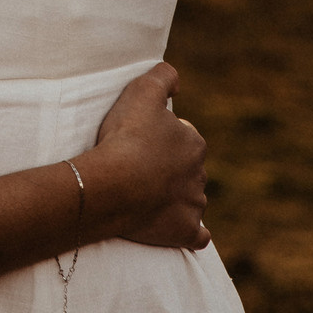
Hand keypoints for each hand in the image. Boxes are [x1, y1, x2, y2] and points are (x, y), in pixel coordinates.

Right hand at [88, 61, 209, 251]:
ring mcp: (194, 205)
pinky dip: (192, 232)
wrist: (113, 184)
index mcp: (194, 143)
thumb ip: (163, 77)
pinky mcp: (184, 231)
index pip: (185, 138)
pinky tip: (182, 230)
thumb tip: (175, 79)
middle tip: (141, 169)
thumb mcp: (142, 91)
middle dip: (171, 169)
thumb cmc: (126, 137)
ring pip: (192, 200)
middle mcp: (200, 174)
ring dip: (177, 199)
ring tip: (148, 198)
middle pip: (188, 170)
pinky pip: (197, 235)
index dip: (163, 139)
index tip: (142, 142)